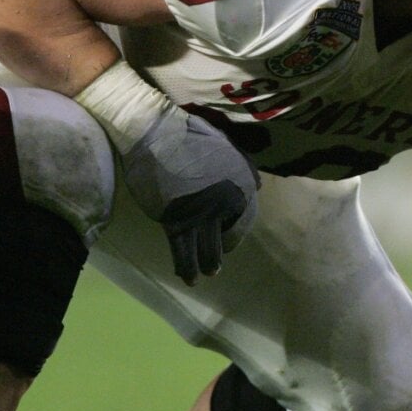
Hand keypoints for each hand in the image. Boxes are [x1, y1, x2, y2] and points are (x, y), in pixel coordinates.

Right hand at [119, 107, 257, 283]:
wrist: (155, 133)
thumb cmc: (188, 133)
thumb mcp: (226, 145)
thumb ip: (243, 167)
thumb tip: (256, 185)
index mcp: (240, 183)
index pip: (246, 217)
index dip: (237, 228)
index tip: (228, 233)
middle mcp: (225, 202)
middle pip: (228, 235)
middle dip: (222, 248)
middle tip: (218, 258)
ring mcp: (200, 213)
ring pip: (206, 247)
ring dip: (207, 263)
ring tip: (208, 274)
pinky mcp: (175, 220)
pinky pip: (183, 249)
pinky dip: (185, 266)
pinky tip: (189, 277)